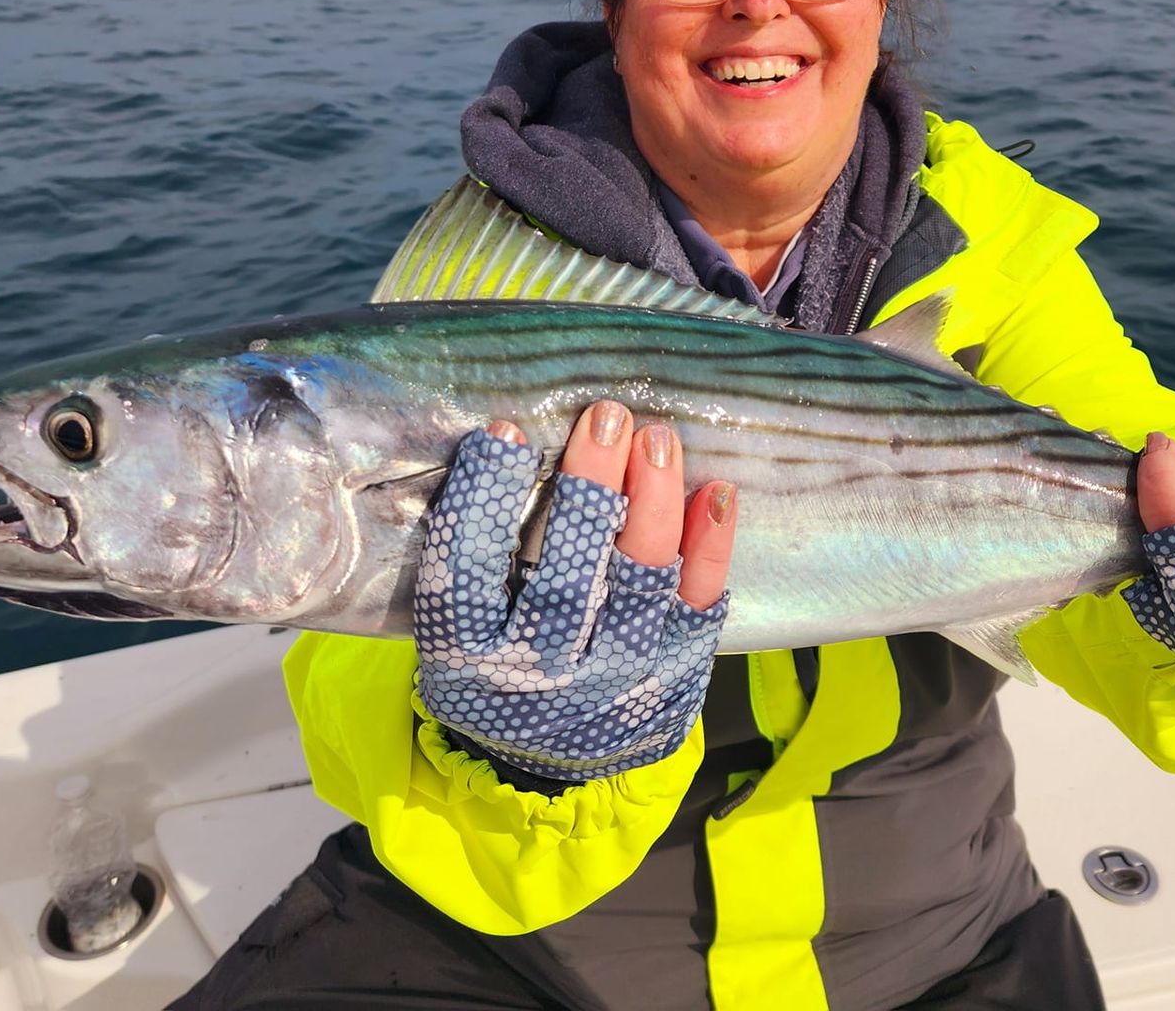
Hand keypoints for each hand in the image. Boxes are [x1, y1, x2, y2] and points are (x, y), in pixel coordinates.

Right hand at [414, 400, 736, 781]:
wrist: (546, 758)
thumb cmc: (496, 658)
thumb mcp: (457, 618)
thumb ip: (473, 547)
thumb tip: (508, 435)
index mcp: (466, 660)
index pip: (466, 570)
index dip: (485, 497)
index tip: (507, 430)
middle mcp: (540, 683)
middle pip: (566, 580)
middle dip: (589, 491)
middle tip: (606, 417)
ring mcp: (612, 692)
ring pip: (639, 589)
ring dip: (653, 505)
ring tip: (657, 439)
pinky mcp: (670, 692)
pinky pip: (698, 614)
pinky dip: (710, 552)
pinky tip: (717, 494)